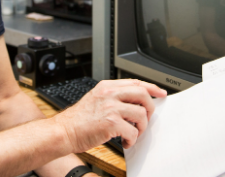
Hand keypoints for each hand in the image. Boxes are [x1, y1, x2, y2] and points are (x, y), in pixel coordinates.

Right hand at [52, 79, 166, 152]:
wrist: (63, 131)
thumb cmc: (78, 120)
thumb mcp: (95, 99)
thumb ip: (113, 96)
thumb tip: (135, 102)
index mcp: (106, 86)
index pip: (136, 82)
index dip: (152, 87)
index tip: (161, 93)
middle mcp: (109, 93)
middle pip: (143, 95)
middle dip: (150, 108)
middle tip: (146, 119)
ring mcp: (110, 107)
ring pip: (141, 114)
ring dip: (141, 127)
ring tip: (133, 133)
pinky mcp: (111, 123)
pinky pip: (133, 131)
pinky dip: (132, 139)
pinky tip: (125, 142)